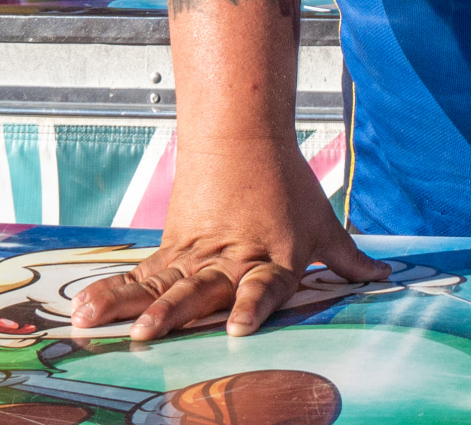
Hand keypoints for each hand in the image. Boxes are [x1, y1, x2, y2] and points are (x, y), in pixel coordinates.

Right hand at [69, 142, 388, 339]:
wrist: (242, 134)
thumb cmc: (287, 184)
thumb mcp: (323, 224)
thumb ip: (350, 260)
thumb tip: (386, 278)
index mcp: (272, 259)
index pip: (264, 287)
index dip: (253, 306)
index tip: (239, 328)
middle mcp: (230, 261)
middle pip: (200, 289)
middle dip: (174, 314)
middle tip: (149, 335)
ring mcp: (195, 256)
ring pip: (159, 284)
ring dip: (129, 306)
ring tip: (99, 325)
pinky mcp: (171, 250)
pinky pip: (139, 276)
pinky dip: (111, 292)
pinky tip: (85, 310)